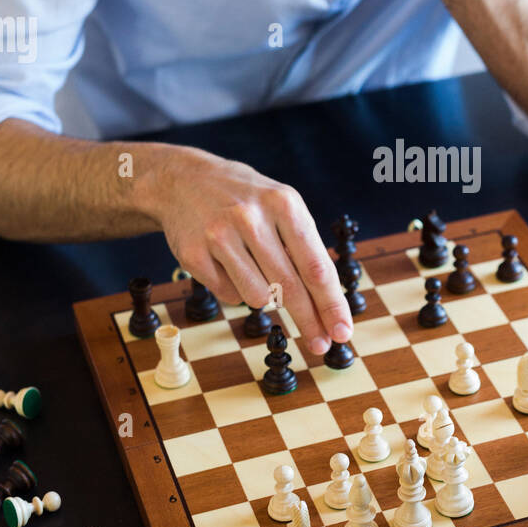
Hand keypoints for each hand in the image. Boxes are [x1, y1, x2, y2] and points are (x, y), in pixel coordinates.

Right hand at [140, 146, 352, 353]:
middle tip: (322, 345)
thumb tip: (328, 305)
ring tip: (254, 268)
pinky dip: (235, 288)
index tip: (342, 331)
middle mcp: (251, 218)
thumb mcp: (282, 206)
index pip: (316, 267)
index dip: (332, 305)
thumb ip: (305, 248)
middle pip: (290, 288)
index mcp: (284, 204)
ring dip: (264, 296)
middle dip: (310, 322)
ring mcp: (219, 236)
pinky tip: (228, 263)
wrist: (185, 181)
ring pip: (258, 297)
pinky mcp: (193, 254)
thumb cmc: (247, 199)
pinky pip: (228, 295)